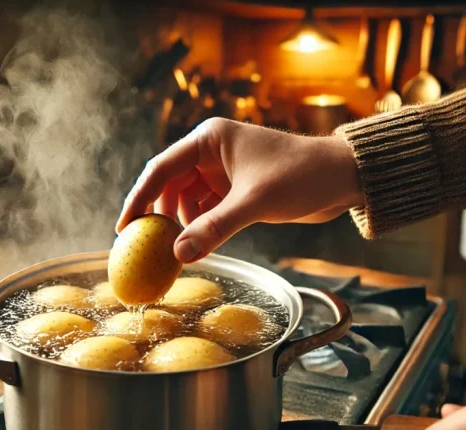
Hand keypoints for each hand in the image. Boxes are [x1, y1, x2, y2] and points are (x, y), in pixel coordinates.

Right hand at [115, 118, 362, 262]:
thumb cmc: (301, 176)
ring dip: (180, 225)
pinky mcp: (235, 190)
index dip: (138, 199)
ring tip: (174, 252)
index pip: (160, 169)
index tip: (123, 229)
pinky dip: (199, 228)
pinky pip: (205, 210)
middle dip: (157, 216)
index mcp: (209, 139)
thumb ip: (215, 228)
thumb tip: (178, 255)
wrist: (342, 178)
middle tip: (143, 249)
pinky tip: (198, 246)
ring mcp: (222, 171)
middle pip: (168, 186)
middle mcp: (210, 151)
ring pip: (185, 201)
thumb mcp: (254, 203)